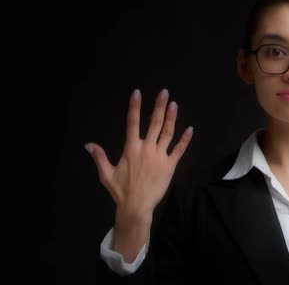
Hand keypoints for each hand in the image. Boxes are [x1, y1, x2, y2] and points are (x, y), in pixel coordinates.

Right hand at [85, 88, 193, 220]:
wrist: (136, 206)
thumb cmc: (121, 191)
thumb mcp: (106, 174)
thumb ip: (99, 157)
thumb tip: (88, 144)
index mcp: (131, 148)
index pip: (132, 123)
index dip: (135, 107)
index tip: (137, 93)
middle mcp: (146, 149)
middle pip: (154, 123)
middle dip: (159, 106)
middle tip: (164, 92)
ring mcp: (159, 156)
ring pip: (167, 133)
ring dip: (172, 118)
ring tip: (174, 104)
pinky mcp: (170, 166)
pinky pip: (179, 150)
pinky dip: (185, 139)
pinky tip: (190, 129)